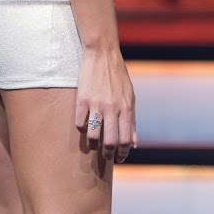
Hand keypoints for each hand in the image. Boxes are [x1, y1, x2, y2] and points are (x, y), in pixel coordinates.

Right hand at [76, 46, 135, 163]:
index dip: (122, 153)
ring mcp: (96, 104)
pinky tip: (84, 125)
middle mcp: (112, 108)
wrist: (103, 55)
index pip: (125, 140)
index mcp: (126, 108)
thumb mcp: (130, 98)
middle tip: (106, 155)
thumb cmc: (119, 78)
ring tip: (93, 144)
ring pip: (93, 136)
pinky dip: (81, 128)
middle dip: (108, 154)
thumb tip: (134, 144)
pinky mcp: (82, 100)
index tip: (119, 158)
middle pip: (109, 141)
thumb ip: (132, 121)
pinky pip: (79, 123)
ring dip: (92, 144)